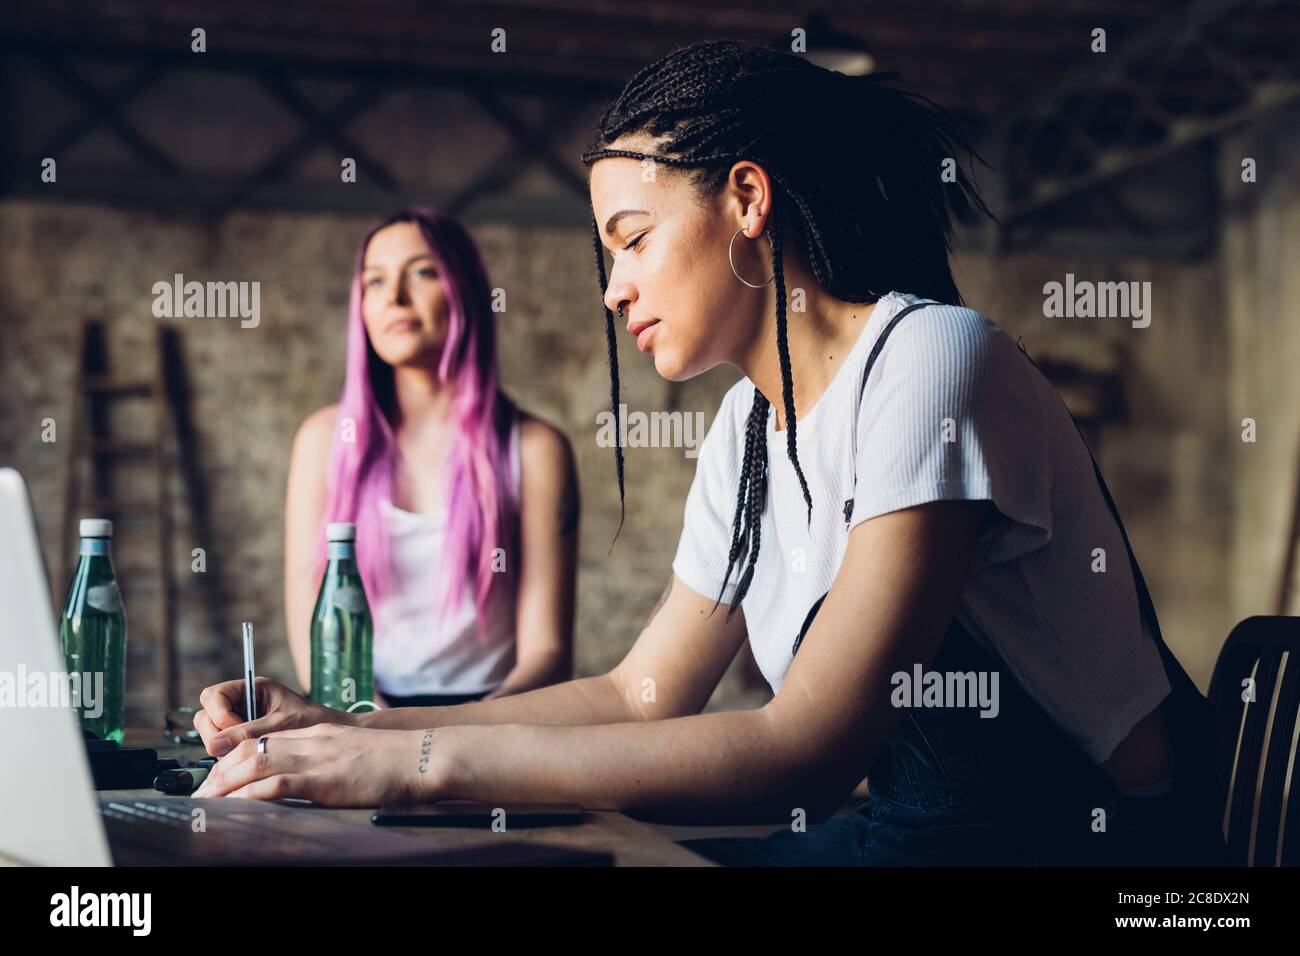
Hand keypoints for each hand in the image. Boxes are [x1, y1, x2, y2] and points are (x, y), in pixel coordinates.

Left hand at [191, 723, 448, 806]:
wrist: (420, 757)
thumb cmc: (394, 761)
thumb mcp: (353, 752)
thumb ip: (327, 759)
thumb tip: (307, 778)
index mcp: (317, 734)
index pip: (263, 740)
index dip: (232, 758)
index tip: (215, 777)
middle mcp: (311, 742)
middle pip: (251, 750)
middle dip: (219, 774)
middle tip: (200, 794)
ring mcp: (317, 759)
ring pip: (256, 764)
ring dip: (225, 785)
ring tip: (207, 802)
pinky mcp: (325, 779)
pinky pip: (279, 784)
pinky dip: (252, 794)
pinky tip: (238, 805)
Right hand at [194, 677, 352, 757]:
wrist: (329, 738)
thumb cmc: (312, 723)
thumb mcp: (281, 725)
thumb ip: (249, 732)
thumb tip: (213, 746)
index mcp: (250, 689)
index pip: (213, 696)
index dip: (220, 715)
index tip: (239, 728)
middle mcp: (240, 704)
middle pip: (206, 717)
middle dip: (218, 734)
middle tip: (241, 747)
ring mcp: (239, 723)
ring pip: (211, 735)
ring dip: (223, 748)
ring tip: (250, 754)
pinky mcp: (241, 741)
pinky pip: (222, 749)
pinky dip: (230, 756)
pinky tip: (249, 761)